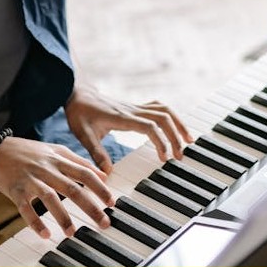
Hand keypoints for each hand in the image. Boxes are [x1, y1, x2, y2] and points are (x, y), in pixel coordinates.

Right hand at [0, 135, 114, 239]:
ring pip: (50, 198)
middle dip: (90, 207)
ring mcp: (31, 179)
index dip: (100, 188)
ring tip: (72, 233)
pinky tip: (46, 234)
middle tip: (103, 223)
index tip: (112, 203)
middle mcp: (47, 168)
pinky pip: (26, 208)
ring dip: (63, 217)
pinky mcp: (15, 190)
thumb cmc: (30, 152)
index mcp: (59, 159)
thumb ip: (79, 162)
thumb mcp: (56, 151)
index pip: (85, 173)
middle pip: (73, 188)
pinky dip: (35, 222)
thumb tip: (103, 175)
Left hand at [64, 84, 193, 172]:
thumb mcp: (84, 135)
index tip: (164, 158)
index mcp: (122, 117)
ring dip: (179, 124)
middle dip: (176, 135)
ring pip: (165, 110)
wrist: (77, 93)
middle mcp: (132, 110)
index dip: (160, 141)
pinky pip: (159, 109)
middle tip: (180, 156)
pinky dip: (172, 117)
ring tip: (188, 140)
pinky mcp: (136, 108)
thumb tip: (107, 173)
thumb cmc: (80, 113)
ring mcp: (136, 107)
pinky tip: (175, 128)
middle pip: (163, 117)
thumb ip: (96, 153)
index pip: (149, 126)